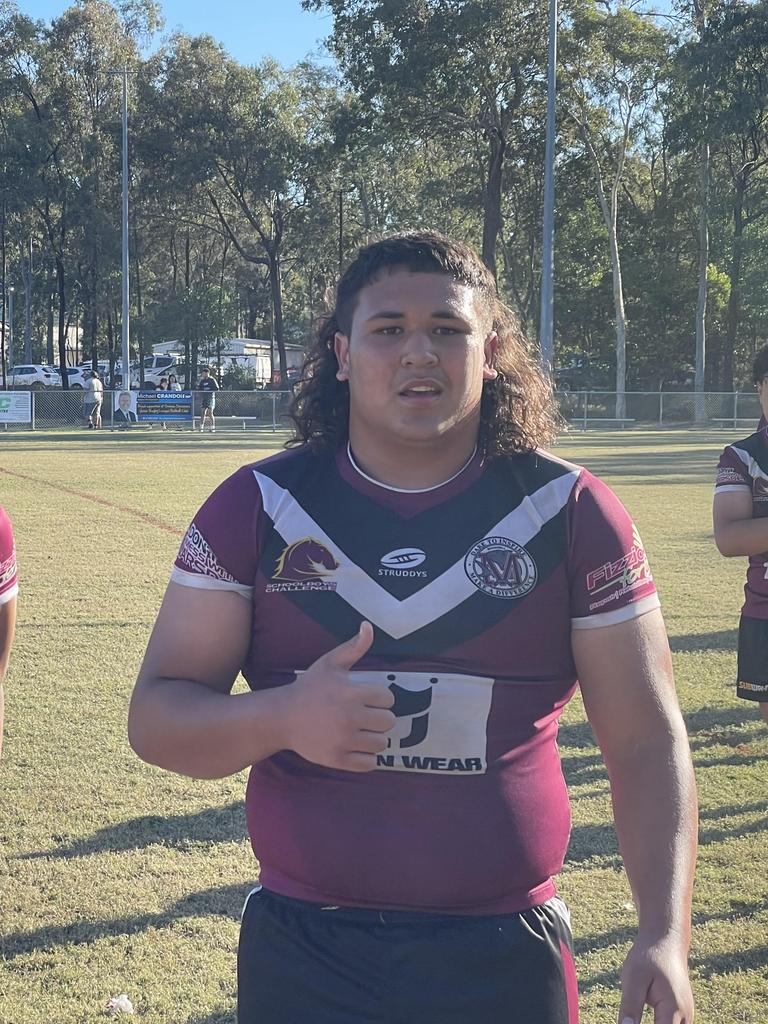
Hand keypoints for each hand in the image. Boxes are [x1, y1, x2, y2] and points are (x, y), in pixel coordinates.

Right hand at [282, 621, 394, 771]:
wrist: (282, 717)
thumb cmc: (309, 688)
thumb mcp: (330, 663)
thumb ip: (354, 647)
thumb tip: (368, 625)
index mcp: (351, 693)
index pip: (388, 698)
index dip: (379, 698)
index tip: (367, 698)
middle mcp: (350, 717)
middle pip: (389, 722)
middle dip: (379, 718)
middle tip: (364, 715)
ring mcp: (344, 740)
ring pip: (381, 743)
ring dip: (374, 737)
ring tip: (360, 731)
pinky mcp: (338, 759)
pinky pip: (370, 764)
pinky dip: (367, 757)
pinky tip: (355, 746)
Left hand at [618, 935, 693, 1023]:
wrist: (666, 942)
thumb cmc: (649, 957)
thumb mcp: (633, 977)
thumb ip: (630, 1006)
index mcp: (674, 1010)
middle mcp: (685, 1018)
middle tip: (629, 1022)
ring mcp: (686, 1017)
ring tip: (634, 1020)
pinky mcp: (682, 1015)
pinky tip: (638, 1021)